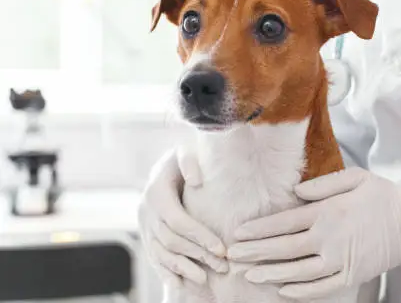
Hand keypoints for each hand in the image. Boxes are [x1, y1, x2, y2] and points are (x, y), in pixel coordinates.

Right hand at [138, 147, 227, 288]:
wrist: (165, 165)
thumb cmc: (182, 158)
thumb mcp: (185, 150)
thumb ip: (189, 161)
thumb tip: (196, 179)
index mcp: (156, 192)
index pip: (178, 221)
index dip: (200, 237)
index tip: (222, 249)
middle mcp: (146, 211)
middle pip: (171, 241)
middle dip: (198, 255)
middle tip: (222, 266)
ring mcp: (144, 225)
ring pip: (161, 254)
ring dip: (183, 269)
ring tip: (205, 280)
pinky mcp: (146, 235)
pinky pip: (154, 258)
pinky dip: (166, 273)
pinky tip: (180, 285)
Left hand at [227, 168, 400, 299]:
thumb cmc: (382, 195)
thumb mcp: (354, 178)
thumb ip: (322, 185)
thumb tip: (294, 193)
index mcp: (327, 212)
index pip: (283, 223)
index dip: (258, 230)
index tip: (238, 234)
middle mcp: (329, 238)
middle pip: (283, 249)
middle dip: (255, 253)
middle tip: (232, 257)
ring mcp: (340, 260)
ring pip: (297, 272)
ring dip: (270, 275)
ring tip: (249, 276)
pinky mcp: (352, 276)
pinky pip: (321, 288)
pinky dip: (300, 292)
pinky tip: (283, 291)